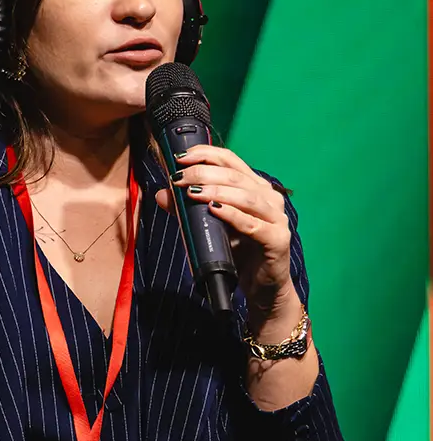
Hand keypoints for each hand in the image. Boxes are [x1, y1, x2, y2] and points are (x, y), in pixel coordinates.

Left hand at [155, 144, 295, 317]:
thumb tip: (162, 194)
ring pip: (246, 197)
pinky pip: (252, 224)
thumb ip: (188, 209)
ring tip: (192, 192)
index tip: (180, 157)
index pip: (231, 160)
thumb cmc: (239, 252)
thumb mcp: (210, 227)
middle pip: (235, 176)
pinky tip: (214, 210)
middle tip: (179, 179)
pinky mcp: (277, 239)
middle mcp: (269, 197)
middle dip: (204, 173)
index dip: (206, 154)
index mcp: (255, 187)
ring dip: (216, 191)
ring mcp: (276, 218)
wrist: (263, 287)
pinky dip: (232, 215)